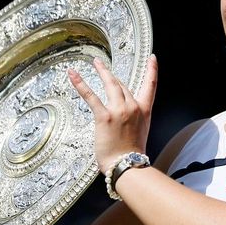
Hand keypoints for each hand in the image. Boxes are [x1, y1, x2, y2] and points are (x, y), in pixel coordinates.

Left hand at [68, 55, 157, 172]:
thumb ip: (134, 120)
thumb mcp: (140, 133)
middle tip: (104, 67)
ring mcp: (119, 111)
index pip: (150, 86)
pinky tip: (73, 75)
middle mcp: (133, 107)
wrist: (127, 166)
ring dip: (102, 71)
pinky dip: (81, 84)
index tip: (152, 58)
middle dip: (112, 76)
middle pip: (123, 85)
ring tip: (96, 63)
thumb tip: (125, 117)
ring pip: (111, 84)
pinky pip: (91, 96)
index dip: (152, 70)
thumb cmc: (131, 155)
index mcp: (144, 112)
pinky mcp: (104, 117)